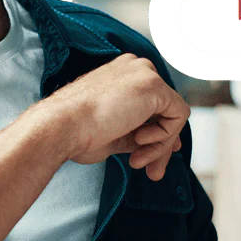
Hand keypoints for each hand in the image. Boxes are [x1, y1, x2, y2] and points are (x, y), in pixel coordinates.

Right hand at [36, 53, 189, 179]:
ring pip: (173, 116)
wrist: (62, 126)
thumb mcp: (116, 132)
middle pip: (165, 111)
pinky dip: (164, 138)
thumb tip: (171, 145)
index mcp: (123, 74)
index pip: (153, 106)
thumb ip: (143, 132)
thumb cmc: (79, 132)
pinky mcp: (155, 86)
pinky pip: (178, 117)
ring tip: (137, 161)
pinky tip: (139, 142)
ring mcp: (146, 73)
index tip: (148, 158)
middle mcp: (136, 68)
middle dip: (161, 145)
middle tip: (152, 172)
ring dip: (160, 146)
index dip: (156, 135)